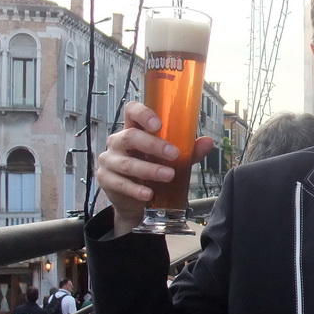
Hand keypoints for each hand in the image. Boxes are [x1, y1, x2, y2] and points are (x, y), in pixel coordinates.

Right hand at [96, 101, 215, 235]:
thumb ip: (188, 151)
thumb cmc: (151, 170)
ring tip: (169, 175)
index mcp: (133, 129)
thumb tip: (208, 142)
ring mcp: (109, 160)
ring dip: (150, 169)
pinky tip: (149, 194)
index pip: (131, 111)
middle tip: (174, 154)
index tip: (158, 124)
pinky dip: (136, 189)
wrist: (134, 201)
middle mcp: (118, 141)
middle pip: (131, 136)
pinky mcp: (105, 179)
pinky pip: (120, 184)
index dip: (143, 113)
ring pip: (127, 163)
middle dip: (154, 145)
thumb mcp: (171, 160)